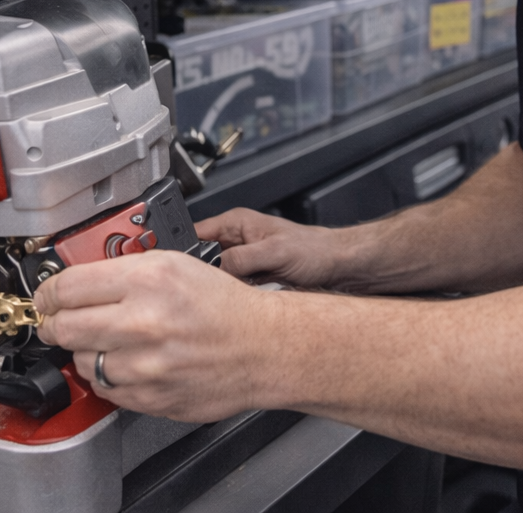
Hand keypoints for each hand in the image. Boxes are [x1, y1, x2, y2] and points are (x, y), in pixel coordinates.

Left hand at [33, 249, 278, 422]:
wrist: (263, 347)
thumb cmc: (224, 306)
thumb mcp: (176, 264)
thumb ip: (123, 269)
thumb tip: (76, 280)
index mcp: (147, 280)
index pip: (66, 287)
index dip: (48, 292)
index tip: (46, 297)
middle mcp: (142, 322)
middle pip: (63, 327)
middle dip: (56, 323)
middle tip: (61, 320)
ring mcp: (143, 365)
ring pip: (81, 361)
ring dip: (87, 351)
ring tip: (111, 340)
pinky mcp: (148, 397)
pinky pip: (105, 388)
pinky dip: (110, 375)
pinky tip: (131, 361)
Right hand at [194, 207, 347, 287]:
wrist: (337, 266)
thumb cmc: (314, 249)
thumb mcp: (274, 252)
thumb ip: (241, 259)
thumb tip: (214, 270)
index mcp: (236, 222)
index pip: (196, 233)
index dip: (186, 252)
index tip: (185, 271)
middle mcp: (236, 240)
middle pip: (203, 260)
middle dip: (206, 275)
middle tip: (219, 285)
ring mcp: (243, 260)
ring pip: (217, 278)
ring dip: (225, 288)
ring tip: (241, 290)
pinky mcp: (251, 278)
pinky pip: (233, 290)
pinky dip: (237, 296)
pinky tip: (248, 298)